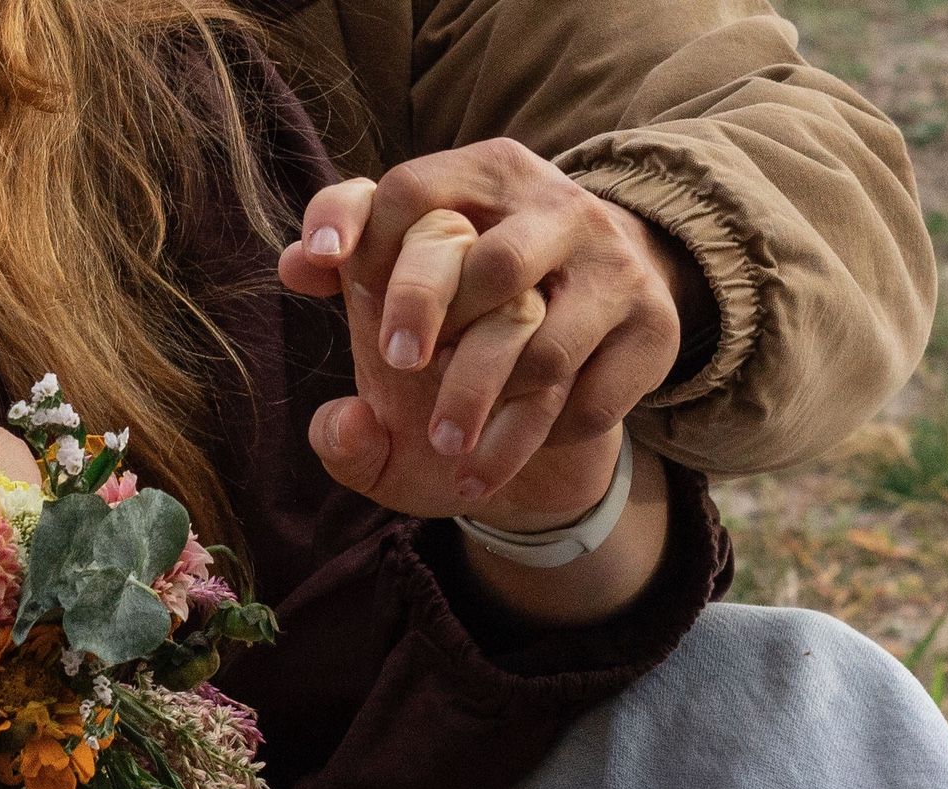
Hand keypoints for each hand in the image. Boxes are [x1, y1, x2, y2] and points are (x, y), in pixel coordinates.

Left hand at [280, 139, 692, 528]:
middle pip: (490, 263)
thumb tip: (295, 267)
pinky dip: (544, 433)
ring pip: (542, 347)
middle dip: (431, 314)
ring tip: (447, 448)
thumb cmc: (466, 318)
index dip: (366, 227)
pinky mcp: (653, 330)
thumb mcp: (401, 294)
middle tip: (398, 363)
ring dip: (484, 403)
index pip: (417, 188)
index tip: (329, 267)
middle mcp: (555, 211)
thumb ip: (342, 274)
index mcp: (484, 181)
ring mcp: (612, 270)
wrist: (587, 351)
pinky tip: (510, 448)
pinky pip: (592, 395)